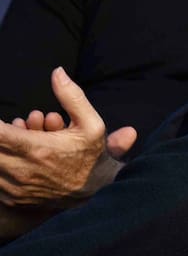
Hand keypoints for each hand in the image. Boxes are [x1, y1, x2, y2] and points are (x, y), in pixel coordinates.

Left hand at [0, 68, 136, 207]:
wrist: (96, 192)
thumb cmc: (92, 155)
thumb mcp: (91, 123)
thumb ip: (71, 97)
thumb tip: (57, 72)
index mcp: (37, 148)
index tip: (2, 120)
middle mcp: (21, 170)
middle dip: (2, 132)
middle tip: (18, 125)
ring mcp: (14, 186)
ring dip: (2, 148)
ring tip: (23, 136)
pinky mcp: (12, 197)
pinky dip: (3, 163)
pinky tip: (18, 155)